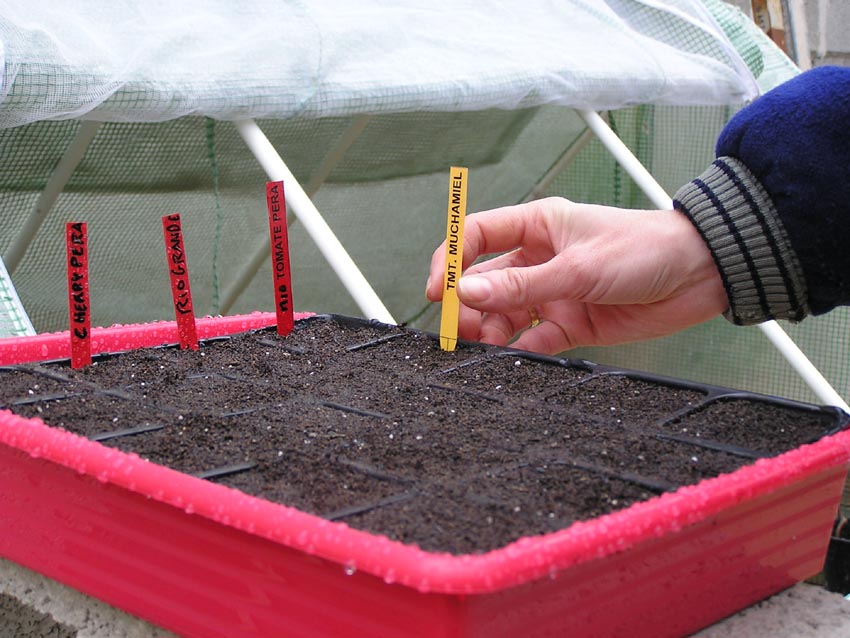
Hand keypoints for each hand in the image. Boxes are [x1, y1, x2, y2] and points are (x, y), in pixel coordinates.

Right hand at [425, 197, 726, 353]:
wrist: (700, 274)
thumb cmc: (645, 249)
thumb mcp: (578, 266)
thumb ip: (521, 284)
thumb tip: (468, 293)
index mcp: (536, 227)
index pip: (475, 236)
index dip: (451, 260)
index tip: (439, 290)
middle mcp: (539, 259)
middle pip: (484, 282)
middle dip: (467, 305)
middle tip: (459, 328)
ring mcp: (553, 293)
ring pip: (504, 314)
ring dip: (490, 330)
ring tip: (486, 345)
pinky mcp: (571, 324)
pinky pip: (533, 340)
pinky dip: (519, 350)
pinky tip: (512, 357)